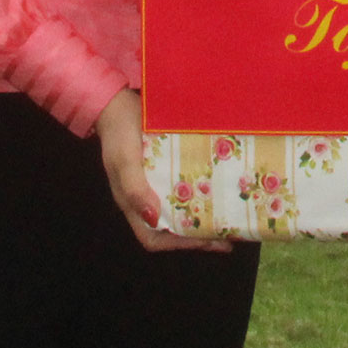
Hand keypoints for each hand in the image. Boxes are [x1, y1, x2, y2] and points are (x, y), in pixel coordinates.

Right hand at [95, 88, 233, 253]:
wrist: (118, 103)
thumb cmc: (119, 133)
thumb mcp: (124, 161)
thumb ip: (135, 189)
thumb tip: (152, 217)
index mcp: (132, 204)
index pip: (153, 238)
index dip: (178, 244)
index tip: (204, 240)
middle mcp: (146, 199)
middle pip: (172, 229)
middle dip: (199, 236)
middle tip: (228, 236)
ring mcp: (156, 184)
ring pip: (181, 211)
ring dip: (203, 217)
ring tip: (229, 219)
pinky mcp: (166, 169)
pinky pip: (184, 188)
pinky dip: (201, 193)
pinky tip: (220, 189)